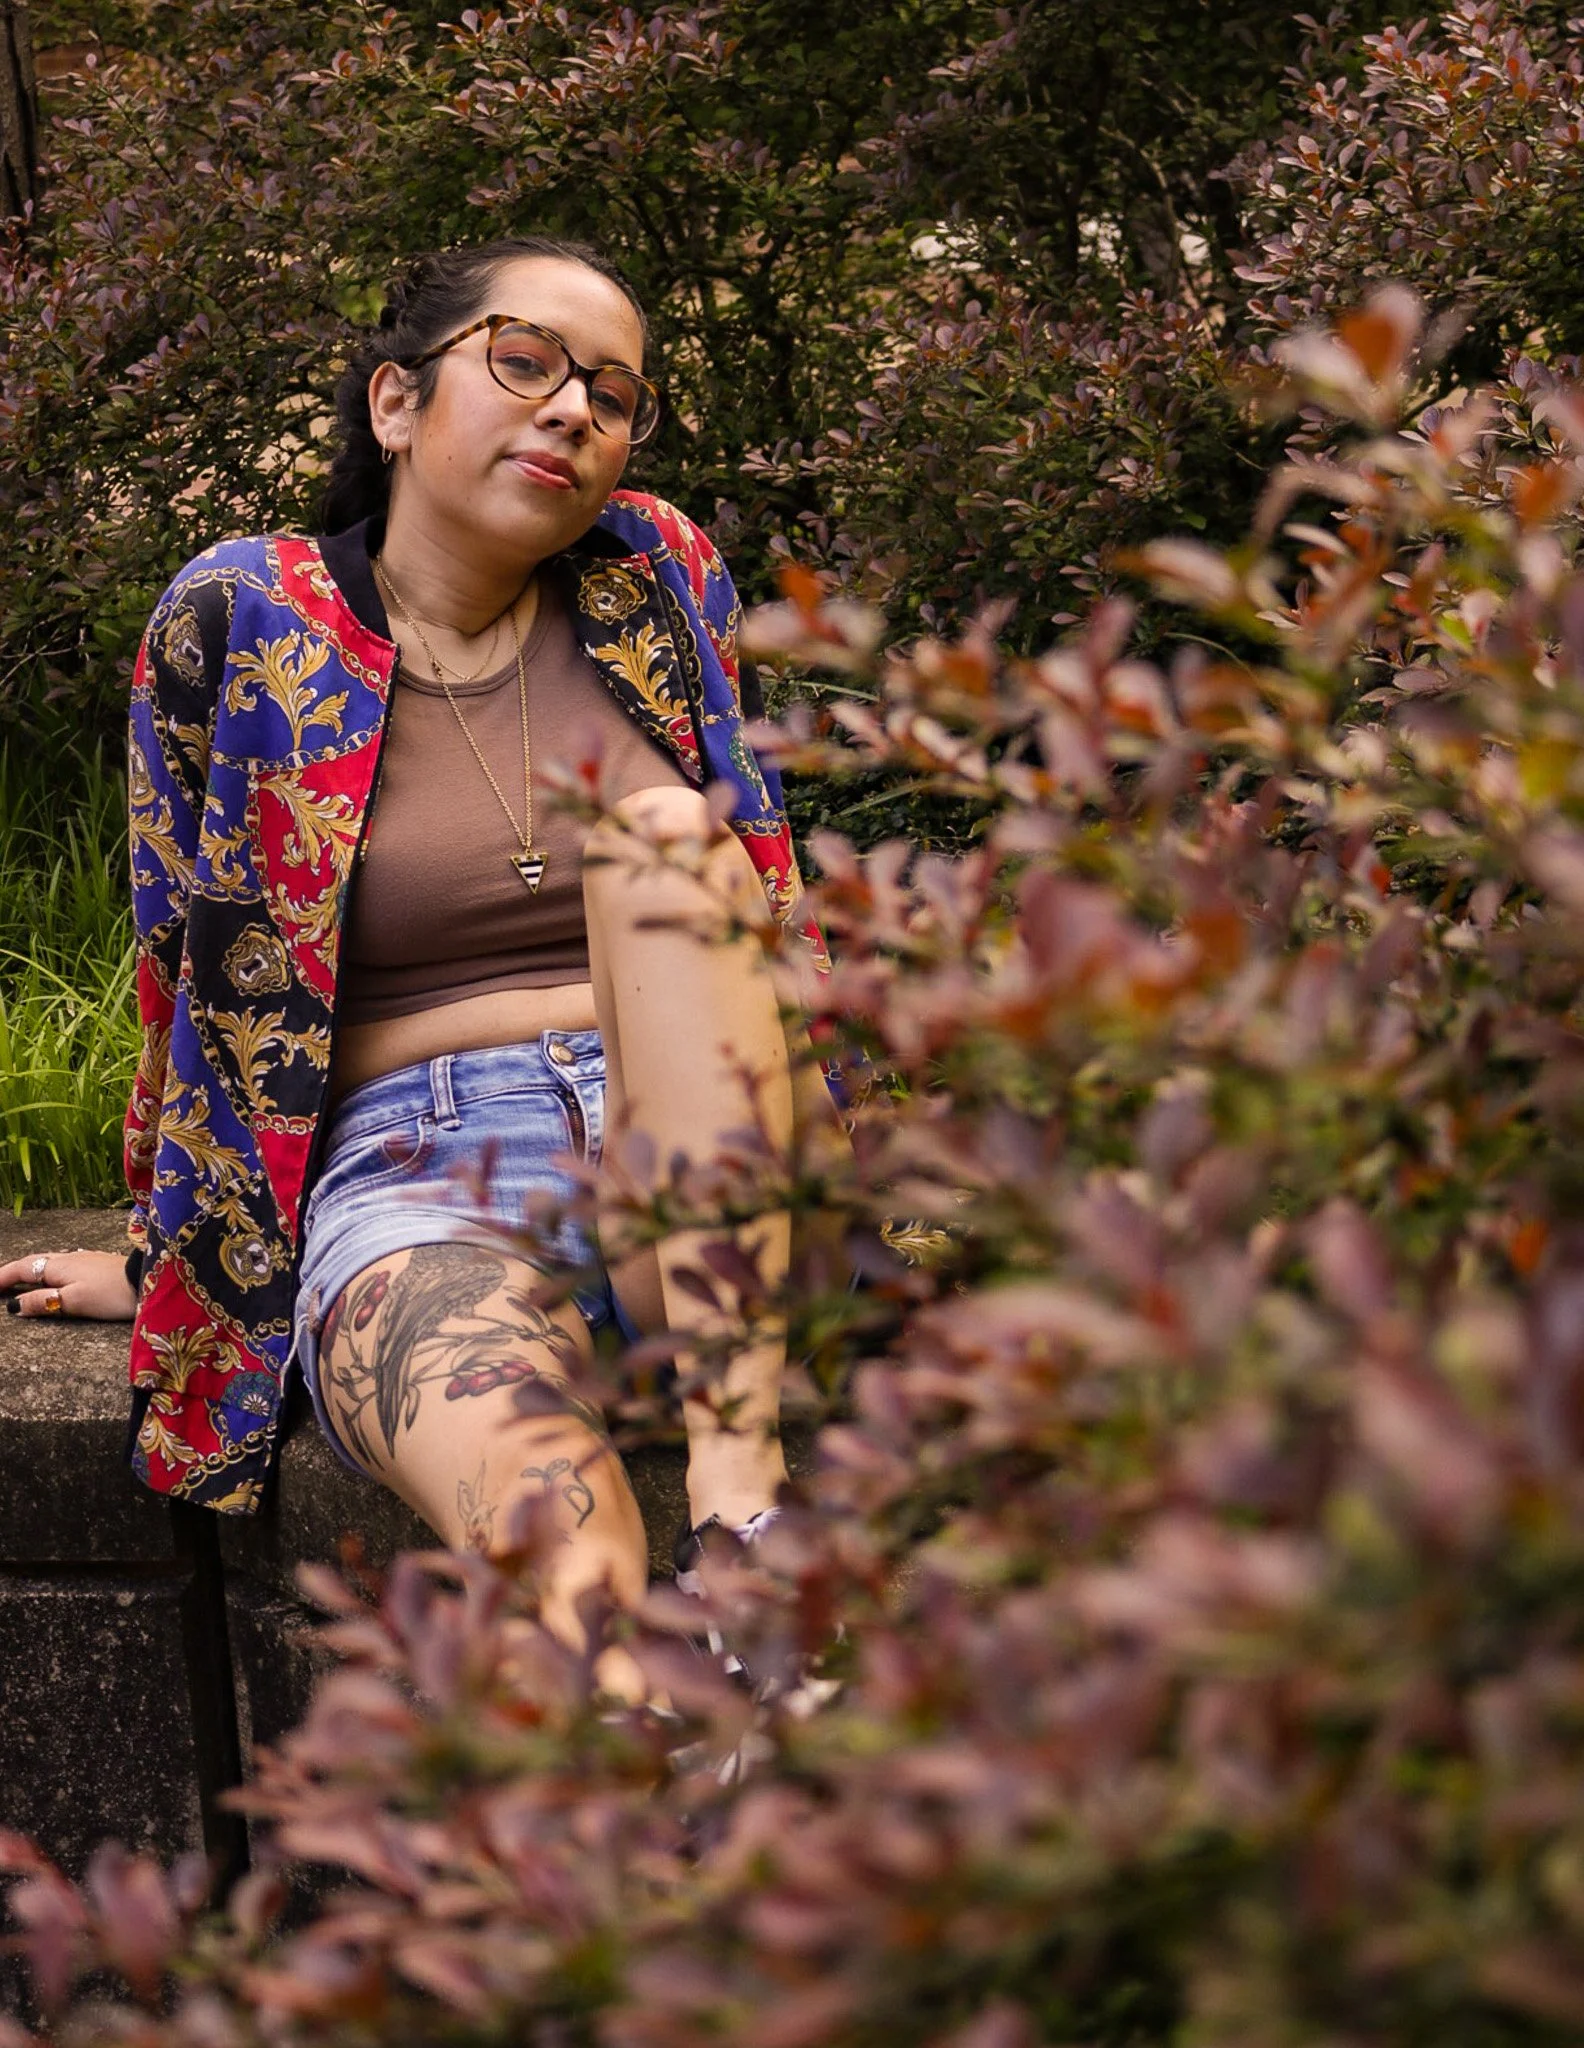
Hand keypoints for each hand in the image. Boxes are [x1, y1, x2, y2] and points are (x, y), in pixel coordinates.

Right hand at [0, 1248, 138, 1321]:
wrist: (149, 1280)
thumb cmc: (112, 1293)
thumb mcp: (73, 1301)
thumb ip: (43, 1302)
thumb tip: (14, 1306)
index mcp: (58, 1266)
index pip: (21, 1269)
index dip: (1, 1278)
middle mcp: (69, 1258)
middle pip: (33, 1263)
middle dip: (12, 1273)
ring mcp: (84, 1260)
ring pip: (48, 1263)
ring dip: (30, 1271)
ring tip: (18, 1282)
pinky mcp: (97, 1266)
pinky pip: (62, 1266)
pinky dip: (48, 1272)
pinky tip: (54, 1278)